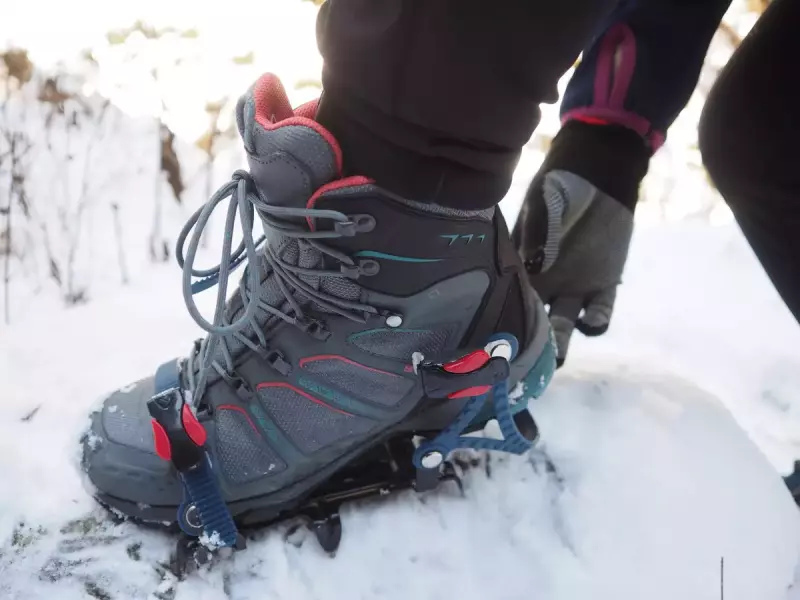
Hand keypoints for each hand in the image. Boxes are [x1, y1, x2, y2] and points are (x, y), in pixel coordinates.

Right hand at [512, 169, 633, 366]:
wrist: (597, 171)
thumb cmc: (557, 186)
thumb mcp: (537, 207)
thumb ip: (531, 237)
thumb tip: (522, 264)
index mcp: (521, 268)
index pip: (505, 299)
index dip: (499, 320)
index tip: (489, 342)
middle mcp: (545, 285)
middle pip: (531, 321)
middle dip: (525, 344)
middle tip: (517, 364)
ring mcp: (575, 288)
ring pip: (563, 323)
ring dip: (559, 342)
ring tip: (555, 358)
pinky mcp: (604, 284)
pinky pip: (601, 310)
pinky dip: (596, 321)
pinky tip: (590, 323)